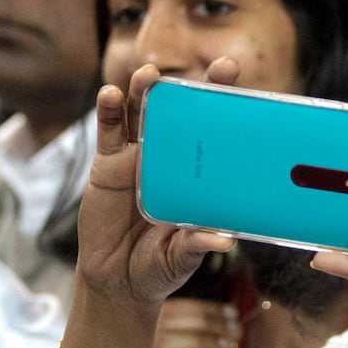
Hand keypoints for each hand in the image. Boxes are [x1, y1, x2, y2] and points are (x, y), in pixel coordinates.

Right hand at [72, 62, 237, 313]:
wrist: (119, 280)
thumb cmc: (160, 265)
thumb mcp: (182, 256)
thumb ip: (197, 244)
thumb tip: (223, 240)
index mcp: (196, 174)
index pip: (214, 133)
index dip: (225, 104)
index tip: (240, 78)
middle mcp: (169, 157)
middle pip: (180, 113)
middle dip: (192, 88)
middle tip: (215, 67)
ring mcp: (137, 157)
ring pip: (141, 113)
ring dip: (144, 90)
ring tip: (149, 75)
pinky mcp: (107, 165)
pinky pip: (108, 131)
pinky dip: (108, 110)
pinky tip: (110, 95)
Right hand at [145, 297, 240, 347]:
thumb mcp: (176, 340)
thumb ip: (196, 329)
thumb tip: (233, 323)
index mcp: (148, 316)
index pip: (182, 306)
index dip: (210, 309)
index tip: (234, 314)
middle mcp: (140, 330)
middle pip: (181, 321)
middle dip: (214, 324)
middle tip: (238, 331)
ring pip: (177, 342)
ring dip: (208, 343)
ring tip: (228, 347)